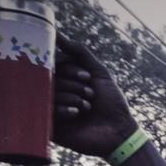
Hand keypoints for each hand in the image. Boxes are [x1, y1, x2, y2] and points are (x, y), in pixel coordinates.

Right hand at [53, 34, 138, 156]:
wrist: (118, 131)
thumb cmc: (111, 102)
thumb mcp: (98, 72)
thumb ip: (79, 52)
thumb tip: (56, 33)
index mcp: (63, 80)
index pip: (53, 65)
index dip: (69, 69)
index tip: (87, 77)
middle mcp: (54, 92)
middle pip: (50, 78)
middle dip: (74, 84)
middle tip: (91, 93)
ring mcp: (50, 109)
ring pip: (49, 93)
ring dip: (73, 97)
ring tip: (88, 107)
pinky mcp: (48, 126)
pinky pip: (47, 111)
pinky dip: (64, 110)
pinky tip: (77, 114)